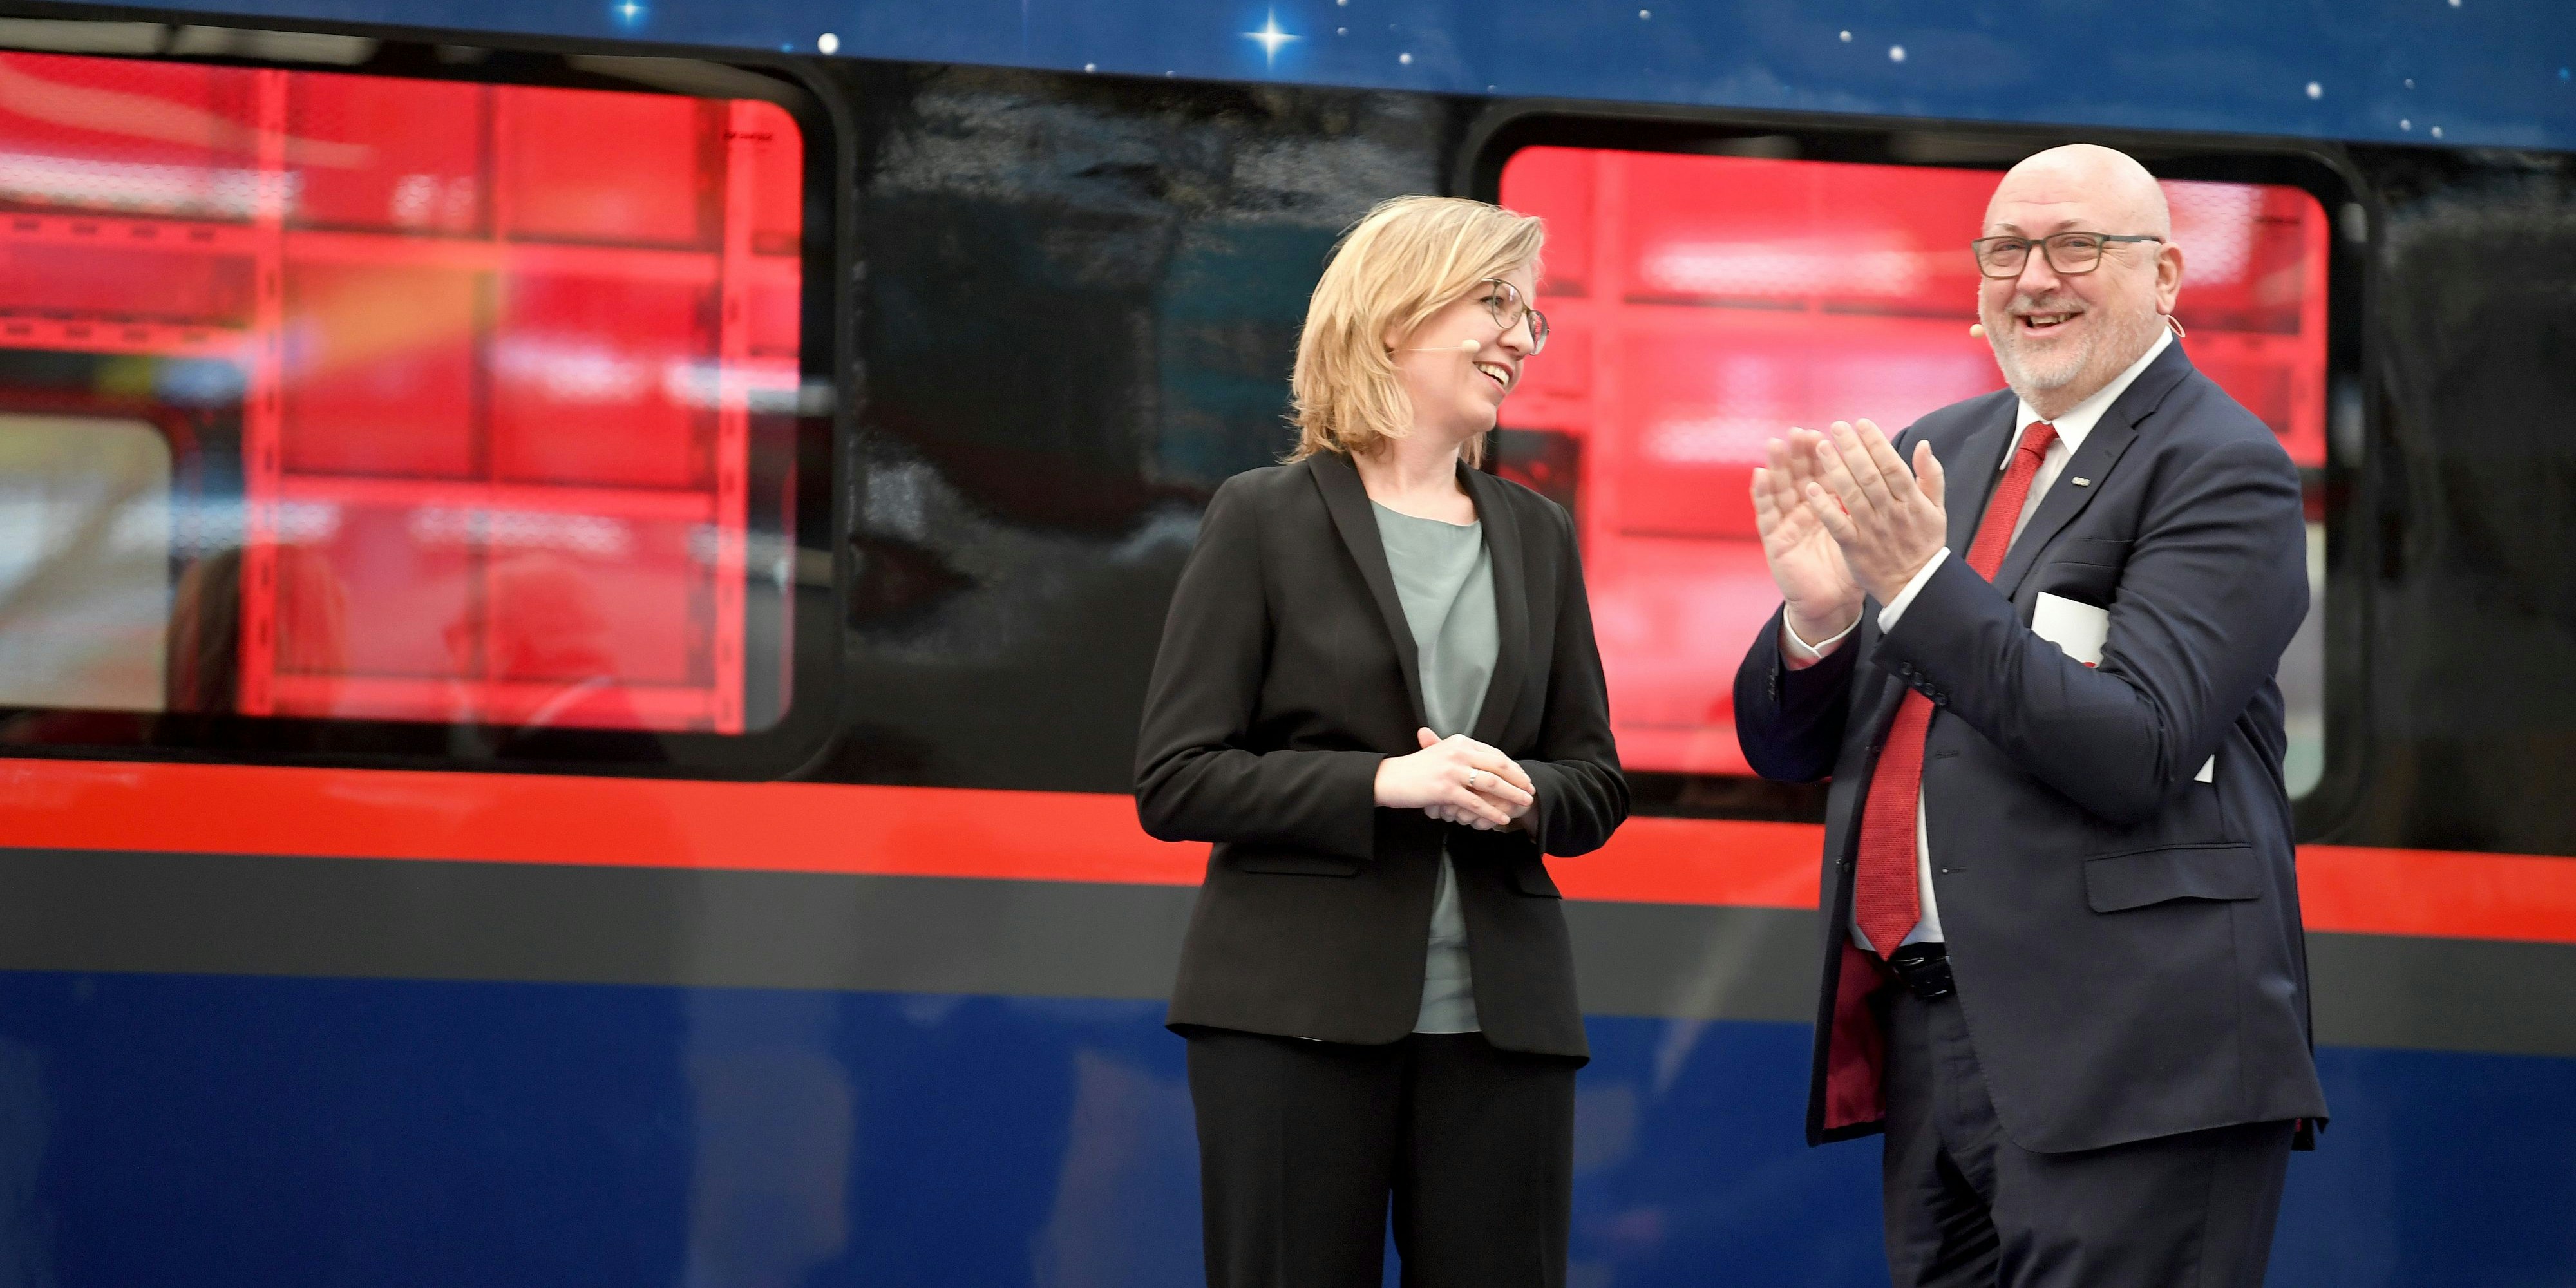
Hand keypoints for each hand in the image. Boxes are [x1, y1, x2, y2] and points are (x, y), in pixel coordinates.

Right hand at [1376, 727, 1534, 831]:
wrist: (1390, 779)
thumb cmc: (1415, 769)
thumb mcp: (1439, 753)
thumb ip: (1460, 754)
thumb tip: (1485, 760)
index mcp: (1459, 742)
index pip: (1494, 753)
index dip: (1512, 767)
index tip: (1524, 777)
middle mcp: (1458, 752)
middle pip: (1498, 765)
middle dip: (1518, 779)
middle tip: (1531, 790)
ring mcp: (1452, 771)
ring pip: (1491, 784)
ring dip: (1512, 795)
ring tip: (1524, 803)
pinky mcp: (1446, 790)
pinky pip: (1475, 803)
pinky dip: (1491, 812)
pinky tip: (1501, 819)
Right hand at [1753, 429, 1862, 642]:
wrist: (1833, 601)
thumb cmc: (1852, 565)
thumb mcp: (1868, 530)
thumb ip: (1876, 502)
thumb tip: (1888, 473)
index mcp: (1829, 504)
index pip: (1826, 472)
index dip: (1826, 452)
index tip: (1831, 431)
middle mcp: (1805, 509)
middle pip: (1800, 474)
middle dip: (1800, 453)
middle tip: (1801, 431)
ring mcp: (1788, 522)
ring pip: (1780, 487)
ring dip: (1777, 465)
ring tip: (1776, 443)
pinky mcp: (1775, 539)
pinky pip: (1766, 514)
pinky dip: (1762, 493)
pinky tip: (1760, 474)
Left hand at [1803, 419, 1948, 603]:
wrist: (1915, 585)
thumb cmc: (1924, 543)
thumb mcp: (1936, 509)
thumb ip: (1931, 475)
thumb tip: (1923, 444)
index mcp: (1911, 500)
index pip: (1892, 465)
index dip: (1876, 442)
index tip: (1861, 423)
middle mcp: (1891, 512)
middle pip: (1869, 475)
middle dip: (1851, 448)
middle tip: (1835, 427)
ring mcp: (1872, 530)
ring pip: (1851, 494)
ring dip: (1834, 469)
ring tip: (1820, 447)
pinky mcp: (1855, 548)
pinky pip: (1837, 524)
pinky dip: (1825, 507)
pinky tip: (1811, 489)